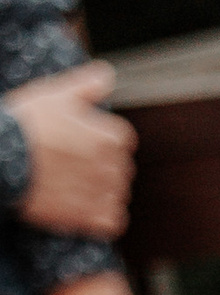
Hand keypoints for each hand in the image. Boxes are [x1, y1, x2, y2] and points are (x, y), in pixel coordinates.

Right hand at [9, 63, 135, 238]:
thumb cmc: (25, 124)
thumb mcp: (56, 94)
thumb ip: (88, 84)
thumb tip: (107, 74)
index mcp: (112, 136)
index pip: (120, 142)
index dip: (95, 141)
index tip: (74, 143)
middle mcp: (113, 166)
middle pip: (118, 170)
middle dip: (98, 167)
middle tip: (66, 165)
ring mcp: (102, 193)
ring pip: (115, 195)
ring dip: (99, 192)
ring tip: (70, 185)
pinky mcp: (89, 218)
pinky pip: (111, 221)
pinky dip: (100, 217)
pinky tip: (79, 207)